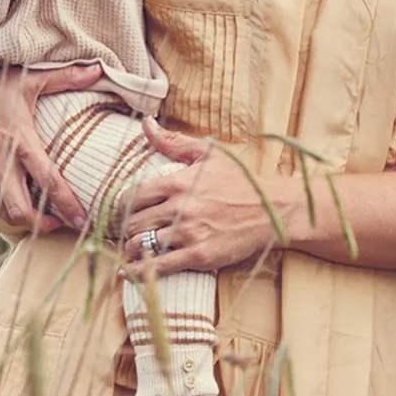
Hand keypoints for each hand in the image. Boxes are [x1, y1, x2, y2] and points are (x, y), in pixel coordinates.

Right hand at [0, 55, 103, 232]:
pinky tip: (23, 203)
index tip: (81, 219)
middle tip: (64, 222)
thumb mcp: (27, 77)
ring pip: (4, 213)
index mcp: (18, 140)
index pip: (46, 181)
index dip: (66, 204)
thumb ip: (65, 77)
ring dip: (26, 220)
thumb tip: (98, 69)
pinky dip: (8, 209)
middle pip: (21, 211)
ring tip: (46, 217)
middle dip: (44, 224)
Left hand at [121, 119, 290, 275]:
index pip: (133, 195)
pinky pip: (160, 267)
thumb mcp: (209, 153)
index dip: (122, 206)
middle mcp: (179, 208)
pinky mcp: (199, 255)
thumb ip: (173, 141)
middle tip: (125, 231)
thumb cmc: (241, 181)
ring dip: (131, 249)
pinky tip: (127, 272)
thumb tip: (145, 123)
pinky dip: (138, 271)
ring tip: (130, 249)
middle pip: (134, 222)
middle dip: (125, 228)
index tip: (123, 211)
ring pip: (142, 245)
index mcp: (178, 182)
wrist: (273, 210)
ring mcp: (189, 233)